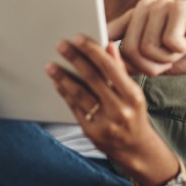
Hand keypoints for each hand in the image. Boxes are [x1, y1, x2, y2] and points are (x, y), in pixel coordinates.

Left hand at [45, 37, 172, 177]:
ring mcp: (104, 122)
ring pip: (79, 95)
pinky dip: (65, 93)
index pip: (109, 68)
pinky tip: (57, 83)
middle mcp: (119, 109)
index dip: (92, 51)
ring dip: (63, 78)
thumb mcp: (133, 92)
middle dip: (75, 59)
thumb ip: (120, 69)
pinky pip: (74, 108)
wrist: (135, 148)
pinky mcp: (91, 132)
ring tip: (50, 65)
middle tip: (61, 45)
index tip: (78, 38)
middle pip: (92, 79)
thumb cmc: (133, 114)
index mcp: (132, 95)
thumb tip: (109, 45)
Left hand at [107, 0, 185, 76]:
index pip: (109, 33)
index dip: (105, 52)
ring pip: (147, 48)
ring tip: (180, 47)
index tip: (101, 63)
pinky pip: (168, 42)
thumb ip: (134, 61)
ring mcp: (162, 5)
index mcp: (135, 17)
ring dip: (167, 58)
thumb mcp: (158, 60)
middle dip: (149, 65)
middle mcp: (145, 7)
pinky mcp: (179, 9)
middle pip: (128, 49)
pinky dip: (181, 50)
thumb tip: (108, 68)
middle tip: (169, 57)